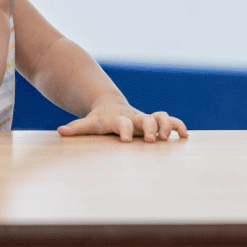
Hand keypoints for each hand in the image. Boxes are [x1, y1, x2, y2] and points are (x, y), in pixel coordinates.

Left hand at [57, 95, 188, 142]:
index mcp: (118, 119)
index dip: (125, 130)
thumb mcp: (88, 123)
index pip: (122, 123)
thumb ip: (77, 128)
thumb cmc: (99, 119)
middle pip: (145, 118)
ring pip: (161, 116)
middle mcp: (134, 117)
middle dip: (150, 127)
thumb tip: (60, 131)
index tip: (126, 140)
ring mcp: (145, 118)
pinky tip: (185, 136)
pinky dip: (178, 126)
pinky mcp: (155, 121)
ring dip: (167, 125)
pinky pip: (170, 121)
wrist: (110, 105)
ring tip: (169, 137)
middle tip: (152, 139)